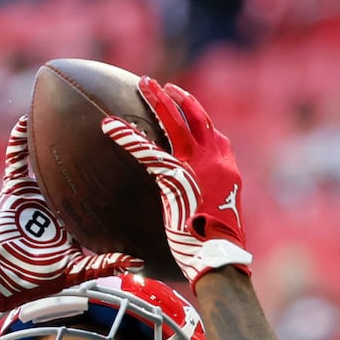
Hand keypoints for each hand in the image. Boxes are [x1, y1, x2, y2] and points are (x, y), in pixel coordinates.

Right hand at [0, 115, 138, 308]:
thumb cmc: (33, 278)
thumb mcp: (73, 272)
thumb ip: (102, 265)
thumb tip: (137, 262)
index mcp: (73, 225)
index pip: (96, 204)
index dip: (110, 189)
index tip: (131, 170)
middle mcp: (56, 208)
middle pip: (75, 178)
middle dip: (88, 159)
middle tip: (107, 132)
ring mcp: (36, 197)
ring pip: (47, 164)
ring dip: (54, 143)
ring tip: (69, 119)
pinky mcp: (14, 190)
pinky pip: (16, 161)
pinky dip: (19, 141)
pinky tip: (26, 120)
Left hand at [101, 77, 252, 285]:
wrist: (218, 256)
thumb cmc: (215, 247)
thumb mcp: (217, 217)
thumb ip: (206, 202)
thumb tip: (191, 209)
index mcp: (229, 172)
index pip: (217, 137)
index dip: (200, 120)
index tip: (186, 108)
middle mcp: (217, 162)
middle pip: (198, 119)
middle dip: (180, 99)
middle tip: (161, 85)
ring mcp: (198, 166)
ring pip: (177, 123)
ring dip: (159, 101)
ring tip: (143, 84)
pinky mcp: (176, 176)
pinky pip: (149, 150)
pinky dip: (129, 137)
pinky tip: (110, 126)